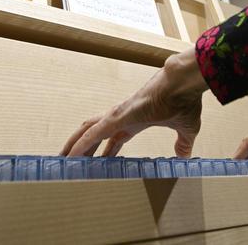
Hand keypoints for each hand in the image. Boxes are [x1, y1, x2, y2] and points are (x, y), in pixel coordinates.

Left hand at [61, 48, 208, 157]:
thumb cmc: (184, 100)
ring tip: (62, 160)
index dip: (104, 153)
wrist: (184, 83)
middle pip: (95, 135)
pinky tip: (72, 155)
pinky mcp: (117, 116)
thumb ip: (182, 143)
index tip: (97, 165)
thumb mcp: (185, 129)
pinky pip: (93, 133)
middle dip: (83, 150)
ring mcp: (117, 116)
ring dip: (74, 146)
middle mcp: (122, 118)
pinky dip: (81, 144)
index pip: (113, 140)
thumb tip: (184, 156)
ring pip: (87, 131)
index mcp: (135, 121)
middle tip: (71, 164)